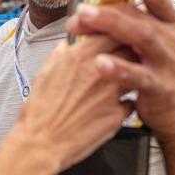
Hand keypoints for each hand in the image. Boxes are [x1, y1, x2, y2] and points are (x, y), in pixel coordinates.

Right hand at [15, 33, 127, 174]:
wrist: (39, 145)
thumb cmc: (38, 113)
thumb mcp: (43, 75)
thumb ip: (58, 56)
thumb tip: (65, 46)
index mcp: (79, 57)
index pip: (113, 29)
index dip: (118, 32)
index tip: (117, 37)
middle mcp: (99, 72)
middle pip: (131, 48)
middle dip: (131, 51)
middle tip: (125, 58)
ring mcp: (111, 94)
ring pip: (136, 75)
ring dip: (131, 77)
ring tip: (120, 84)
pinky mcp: (117, 116)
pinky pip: (131, 103)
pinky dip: (126, 104)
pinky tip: (114, 108)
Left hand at [68, 0, 174, 152]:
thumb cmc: (164, 78)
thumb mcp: (157, 47)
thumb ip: (137, 26)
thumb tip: (103, 4)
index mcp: (172, 25)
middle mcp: (174, 40)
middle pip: (141, 16)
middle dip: (109, 9)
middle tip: (80, 7)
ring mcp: (171, 63)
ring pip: (141, 38)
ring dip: (111, 26)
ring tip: (83, 21)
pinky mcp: (163, 88)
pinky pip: (139, 76)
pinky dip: (119, 69)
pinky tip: (99, 64)